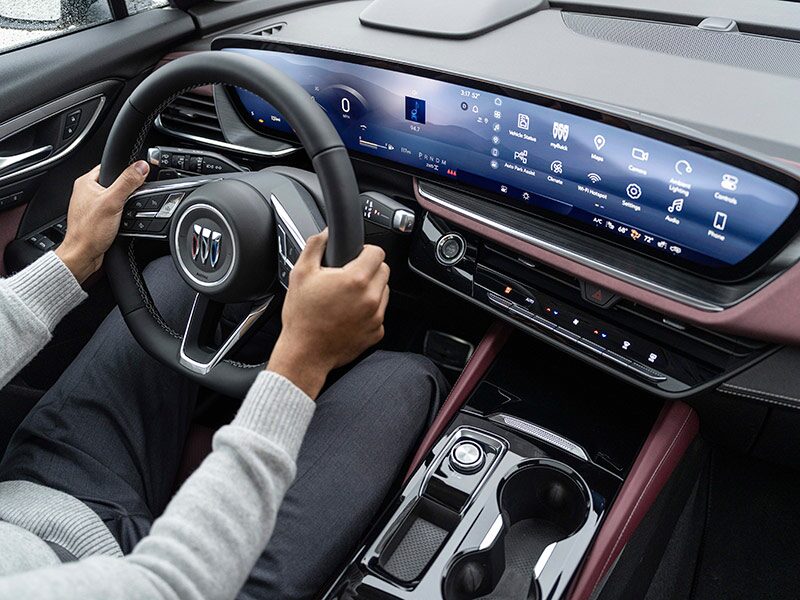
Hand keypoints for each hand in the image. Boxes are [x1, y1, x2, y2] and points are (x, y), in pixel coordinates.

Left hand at [55, 161, 149, 282]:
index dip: (125, 170)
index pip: (110, 166)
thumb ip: (127, 182)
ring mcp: (91, 206)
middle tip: (130, 199)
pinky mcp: (96, 218)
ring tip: (124, 212)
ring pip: (115, 198)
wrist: (83, 255)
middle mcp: (86, 192)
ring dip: (124, 204)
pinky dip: (120, 215)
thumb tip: (141, 166)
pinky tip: (121, 221)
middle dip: (126, 191)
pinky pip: (113, 211)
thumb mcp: (113, 202)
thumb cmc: (89, 231)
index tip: (137, 177)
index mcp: (85, 182)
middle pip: (115, 183)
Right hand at [268, 230, 389, 398]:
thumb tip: (326, 233)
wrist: (305, 353)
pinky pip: (379, 313)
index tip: (356, 256)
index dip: (365, 250)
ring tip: (348, 296)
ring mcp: (376, 317)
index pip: (377, 252)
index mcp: (356, 280)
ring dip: (371, 288)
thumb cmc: (302, 316)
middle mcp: (371, 298)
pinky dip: (369, 310)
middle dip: (369, 268)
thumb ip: (315, 246)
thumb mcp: (300, 273)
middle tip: (348, 275)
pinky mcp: (377, 333)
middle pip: (384, 270)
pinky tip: (350, 313)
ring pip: (384, 291)